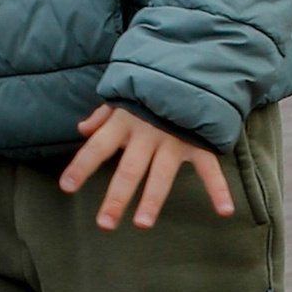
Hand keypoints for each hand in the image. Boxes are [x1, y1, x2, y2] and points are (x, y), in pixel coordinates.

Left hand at [59, 103, 235, 232]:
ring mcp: (174, 138)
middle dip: (117, 197)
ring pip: (161, 174)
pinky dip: (219, 189)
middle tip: (105, 224)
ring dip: (152, 200)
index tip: (66, 187)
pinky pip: (209, 168)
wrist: (193, 67)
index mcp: (124, 121)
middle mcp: (147, 132)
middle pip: (129, 169)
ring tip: (142, 224)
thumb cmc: (152, 88)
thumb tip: (82, 129)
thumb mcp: (124, 96)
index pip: (97, 147)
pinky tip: (224, 210)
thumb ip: (104, 115)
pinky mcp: (199, 142)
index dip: (81, 166)